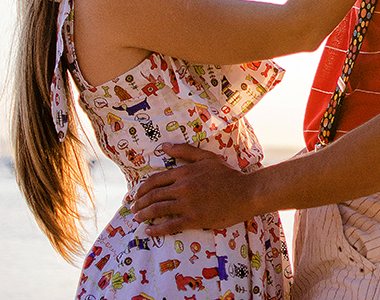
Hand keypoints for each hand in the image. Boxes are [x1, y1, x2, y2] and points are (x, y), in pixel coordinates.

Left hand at [131, 144, 255, 234]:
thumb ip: (185, 151)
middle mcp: (183, 187)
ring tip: (138, 218)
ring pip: (157, 209)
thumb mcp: (207, 158)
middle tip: (133, 209)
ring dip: (143, 215)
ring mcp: (188, 204)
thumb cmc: (228, 175)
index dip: (141, 189)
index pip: (154, 180)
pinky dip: (156, 229)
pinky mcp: (194, 219)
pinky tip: (149, 231)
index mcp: (184, 172)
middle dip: (139, 203)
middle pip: (152, 196)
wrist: (246, 193)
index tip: (135, 195)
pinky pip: (169, 225)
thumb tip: (163, 146)